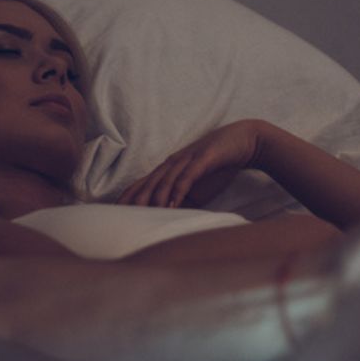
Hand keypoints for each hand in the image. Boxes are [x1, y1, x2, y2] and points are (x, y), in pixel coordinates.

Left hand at [118, 120, 267, 207]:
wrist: (245, 141)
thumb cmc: (219, 165)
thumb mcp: (199, 186)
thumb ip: (185, 199)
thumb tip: (174, 219)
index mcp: (170, 168)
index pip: (143, 182)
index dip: (128, 196)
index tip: (114, 211)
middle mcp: (174, 162)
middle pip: (149, 182)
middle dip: (134, 199)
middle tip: (120, 215)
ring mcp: (187, 159)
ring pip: (165, 179)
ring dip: (154, 197)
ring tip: (144, 214)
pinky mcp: (204, 159)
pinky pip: (187, 176)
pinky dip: (178, 191)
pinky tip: (172, 204)